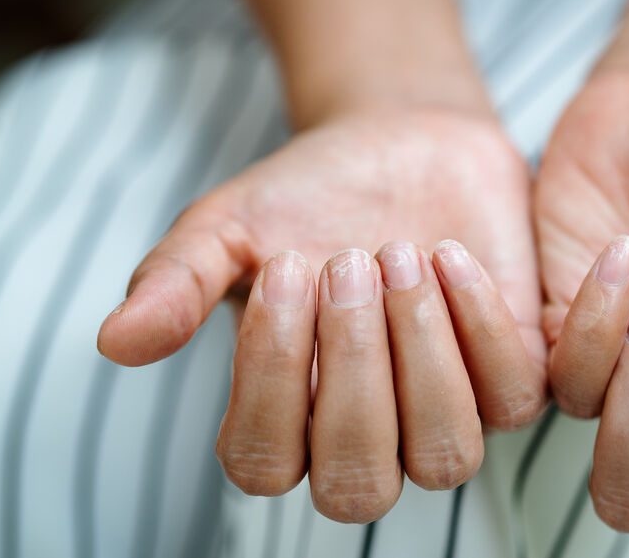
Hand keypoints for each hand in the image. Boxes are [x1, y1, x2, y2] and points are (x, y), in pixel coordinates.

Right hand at [97, 107, 546, 522]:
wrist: (398, 143)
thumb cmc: (307, 195)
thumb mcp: (229, 227)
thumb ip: (176, 283)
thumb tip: (115, 342)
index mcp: (284, 420)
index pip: (264, 463)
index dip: (270, 377)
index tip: (284, 267)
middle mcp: (366, 438)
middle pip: (358, 484)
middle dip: (352, 369)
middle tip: (344, 259)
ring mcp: (444, 415)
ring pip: (446, 457)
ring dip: (421, 356)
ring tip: (398, 253)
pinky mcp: (510, 377)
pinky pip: (513, 397)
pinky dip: (480, 325)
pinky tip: (448, 252)